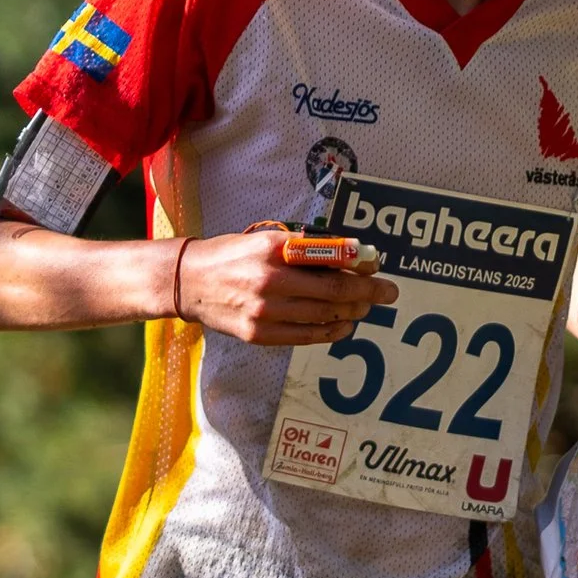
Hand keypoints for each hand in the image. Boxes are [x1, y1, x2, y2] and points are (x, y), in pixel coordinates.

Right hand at [175, 231, 397, 345]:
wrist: (189, 282)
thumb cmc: (232, 256)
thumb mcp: (265, 241)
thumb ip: (302, 249)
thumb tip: (348, 257)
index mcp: (274, 249)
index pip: (329, 255)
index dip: (359, 261)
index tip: (377, 264)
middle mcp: (271, 279)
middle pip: (333, 289)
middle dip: (368, 291)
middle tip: (389, 292)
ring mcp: (265, 310)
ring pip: (324, 315)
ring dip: (352, 311)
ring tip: (366, 308)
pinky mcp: (259, 334)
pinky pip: (306, 336)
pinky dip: (331, 332)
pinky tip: (344, 327)